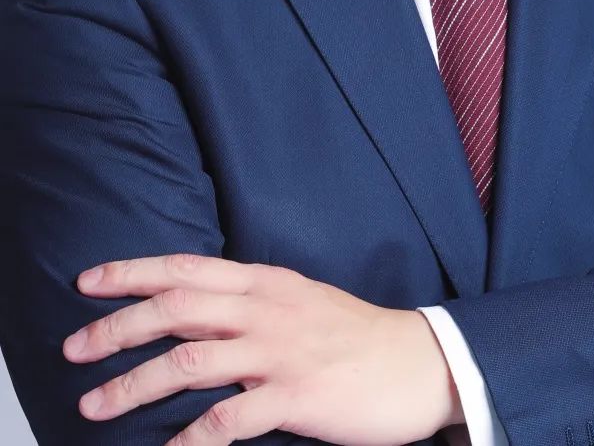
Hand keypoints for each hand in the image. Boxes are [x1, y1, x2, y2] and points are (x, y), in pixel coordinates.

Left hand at [62, 253, 463, 444]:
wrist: (417, 363)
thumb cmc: (352, 335)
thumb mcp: (297, 299)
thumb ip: (248, 300)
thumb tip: (192, 307)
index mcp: (265, 282)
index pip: (186, 268)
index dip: (133, 272)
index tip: (88, 283)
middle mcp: (266, 310)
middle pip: (177, 309)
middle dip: (117, 328)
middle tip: (73, 348)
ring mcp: (281, 353)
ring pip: (191, 362)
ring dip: (136, 385)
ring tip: (96, 406)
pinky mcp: (297, 397)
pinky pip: (231, 420)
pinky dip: (192, 438)